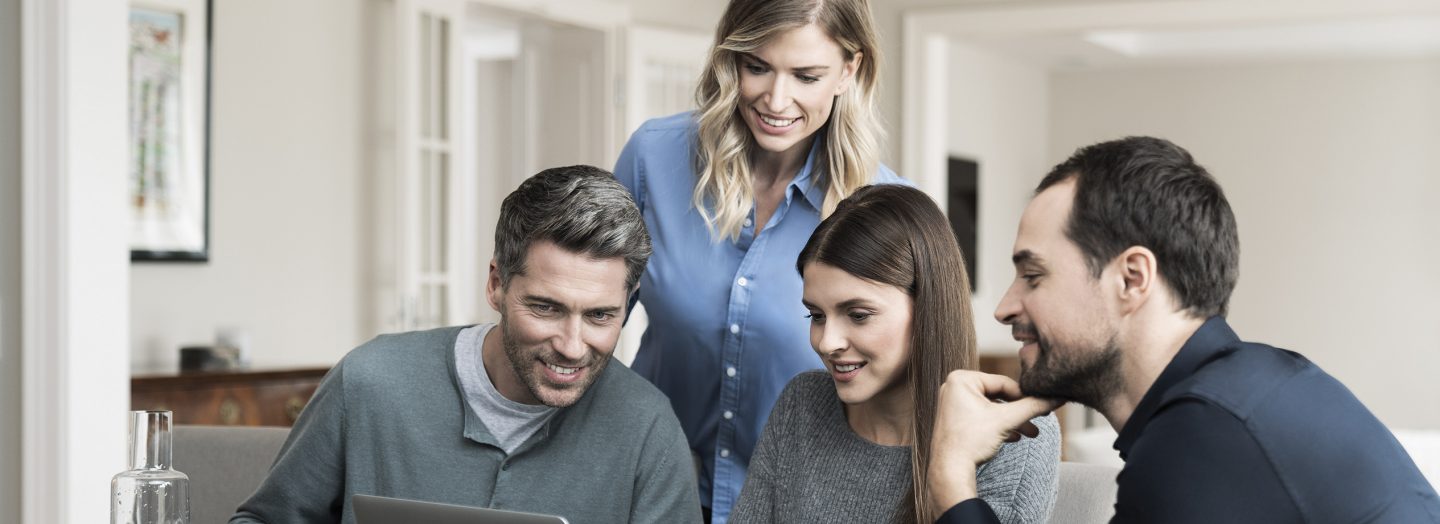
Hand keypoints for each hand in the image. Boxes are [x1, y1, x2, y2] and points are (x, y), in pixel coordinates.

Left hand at [926, 370, 1061, 516]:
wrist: (950, 471)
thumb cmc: (970, 441)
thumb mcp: (1007, 420)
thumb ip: (1034, 406)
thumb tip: (1057, 397)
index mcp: (961, 379)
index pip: (1003, 382)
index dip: (1025, 395)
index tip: (1042, 404)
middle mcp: (953, 388)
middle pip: (998, 396)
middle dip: (1019, 412)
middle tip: (1039, 420)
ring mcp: (953, 405)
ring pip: (991, 409)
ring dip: (1012, 421)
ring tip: (1031, 434)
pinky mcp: (955, 421)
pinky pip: (982, 419)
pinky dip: (998, 427)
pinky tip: (1014, 438)